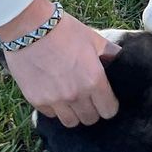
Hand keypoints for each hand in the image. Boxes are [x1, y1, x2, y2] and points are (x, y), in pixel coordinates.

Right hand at [0, 0, 120, 126]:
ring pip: (70, 122)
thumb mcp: (93, 38)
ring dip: (74, 113)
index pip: (109, 111)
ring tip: (72, 99)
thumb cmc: (65, 30)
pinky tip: (54, 94)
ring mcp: (55, 100)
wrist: (31, 29)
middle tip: (89, 98)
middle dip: (93, 110)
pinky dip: (55, 108)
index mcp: (93, 80)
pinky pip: (51, 114)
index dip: (110, 105)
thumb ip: (109, 52)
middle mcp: (76, 95)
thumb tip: (120, 59)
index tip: (106, 99)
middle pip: (90, 119)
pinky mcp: (36, 101)